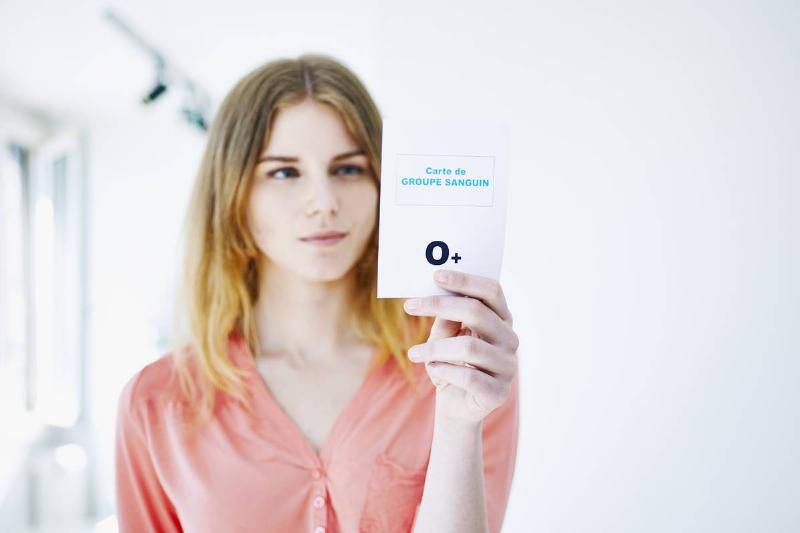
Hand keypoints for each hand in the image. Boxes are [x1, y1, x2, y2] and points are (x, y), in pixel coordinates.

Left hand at [403, 269, 518, 426]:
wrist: (456, 405)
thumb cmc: (451, 363)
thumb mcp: (445, 336)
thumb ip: (446, 317)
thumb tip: (437, 294)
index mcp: (501, 320)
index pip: (492, 291)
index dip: (465, 280)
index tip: (435, 275)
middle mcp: (509, 340)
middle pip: (478, 312)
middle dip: (440, 305)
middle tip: (409, 305)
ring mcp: (507, 367)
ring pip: (469, 347)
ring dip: (434, 348)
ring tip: (414, 353)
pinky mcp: (498, 393)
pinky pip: (468, 377)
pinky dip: (444, 371)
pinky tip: (432, 370)